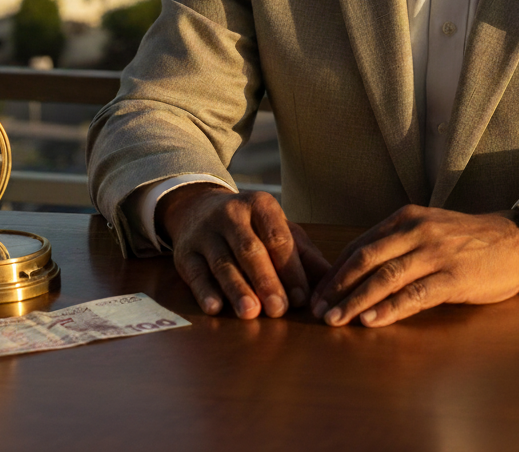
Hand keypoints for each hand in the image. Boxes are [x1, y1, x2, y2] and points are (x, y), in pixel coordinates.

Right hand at [160, 184, 331, 319]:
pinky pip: (195, 273)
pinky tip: (214, 308)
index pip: (278, 238)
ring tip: (250, 313)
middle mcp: (231, 213)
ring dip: (237, 289)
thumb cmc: (250, 226)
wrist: (199, 208)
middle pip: (250, 249)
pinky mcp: (185, 252)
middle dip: (265, 280)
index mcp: (261, 205)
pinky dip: (204, 291)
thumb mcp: (278, 229)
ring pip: (222, 262)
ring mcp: (205, 232)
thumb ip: (304, 255)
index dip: (290, 269)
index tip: (301, 298)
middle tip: (278, 310)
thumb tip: (333, 281)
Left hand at [310, 205, 518, 327]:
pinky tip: (372, 321)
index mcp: (406, 219)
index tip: (318, 293)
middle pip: (365, 260)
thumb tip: (359, 268)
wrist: (515, 240)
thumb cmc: (468, 239)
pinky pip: (415, 295)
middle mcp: (416, 231)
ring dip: (356, 301)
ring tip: (336, 320)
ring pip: (385, 277)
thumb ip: (397, 243)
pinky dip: (390, 309)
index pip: (360, 246)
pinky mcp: (453, 277)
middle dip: (337, 287)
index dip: (335, 272)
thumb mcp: (429, 228)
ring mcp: (435, 253)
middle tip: (318, 310)